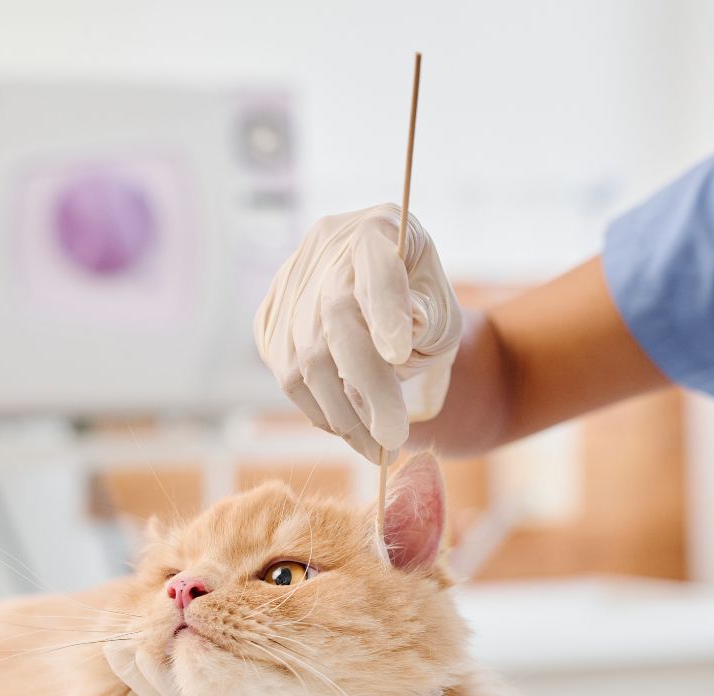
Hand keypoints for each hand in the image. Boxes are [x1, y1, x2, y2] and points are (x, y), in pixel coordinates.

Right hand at [255, 205, 462, 462]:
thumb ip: (428, 326)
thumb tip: (390, 352)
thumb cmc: (421, 307)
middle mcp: (324, 249)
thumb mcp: (444, 312)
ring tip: (375, 447)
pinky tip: (349, 425)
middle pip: (335, 323)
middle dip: (366, 389)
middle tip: (392, 440)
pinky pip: (287, 377)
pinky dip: (319, 410)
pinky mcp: (269, 321)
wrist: (383, 297)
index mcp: (377, 231)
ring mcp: (288, 286)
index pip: (377, 270)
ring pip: (303, 361)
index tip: (401, 354)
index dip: (385, 311)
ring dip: (342, 414)